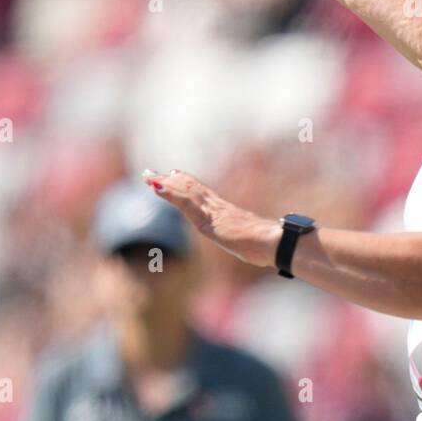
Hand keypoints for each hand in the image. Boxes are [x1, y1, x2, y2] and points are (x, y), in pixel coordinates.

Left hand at [143, 169, 279, 268]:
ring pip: (184, 191)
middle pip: (189, 188)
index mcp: (225, 212)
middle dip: (169, 181)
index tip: (170, 175)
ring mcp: (212, 210)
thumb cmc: (267, 245)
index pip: (201, 193)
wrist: (273, 243)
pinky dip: (169, 194)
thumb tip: (254, 246)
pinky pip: (185, 203)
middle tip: (149, 174)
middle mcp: (217, 206)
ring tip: (148, 177)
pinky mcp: (208, 218)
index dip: (184, 184)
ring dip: (164, 184)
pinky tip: (157, 188)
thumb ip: (247, 240)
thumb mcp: (251, 243)